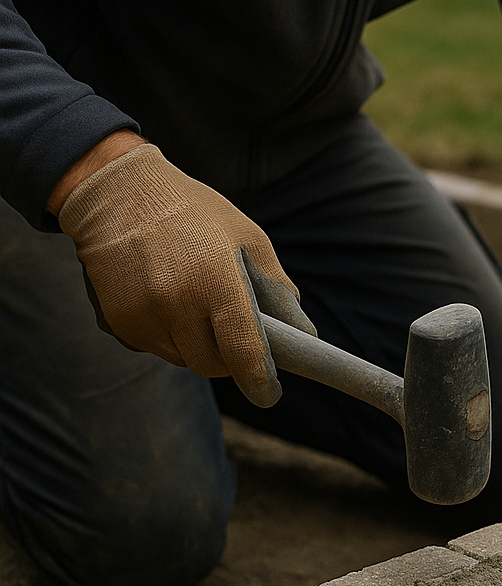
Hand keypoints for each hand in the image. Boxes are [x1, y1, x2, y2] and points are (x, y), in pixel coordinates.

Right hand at [50, 138, 314, 407]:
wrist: (116, 192)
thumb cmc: (195, 213)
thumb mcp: (248, 238)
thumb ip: (277, 289)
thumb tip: (302, 335)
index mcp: (217, 279)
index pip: (243, 351)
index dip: (259, 381)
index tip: (269, 393)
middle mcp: (177, 301)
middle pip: (212, 365)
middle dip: (229, 360)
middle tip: (234, 338)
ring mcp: (143, 314)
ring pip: (183, 360)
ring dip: (196, 346)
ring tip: (194, 305)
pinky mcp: (119, 322)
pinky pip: (156, 349)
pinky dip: (168, 337)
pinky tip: (164, 300)